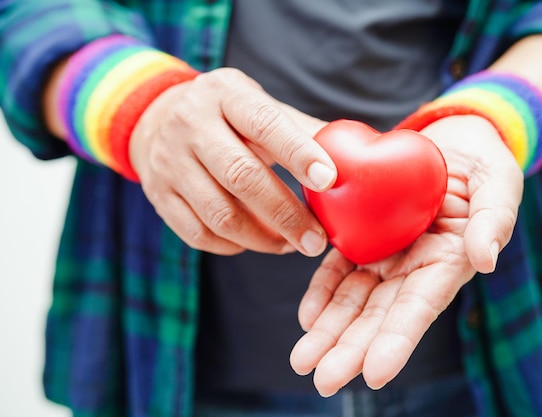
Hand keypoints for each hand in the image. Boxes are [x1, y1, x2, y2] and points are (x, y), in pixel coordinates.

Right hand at [129, 68, 335, 256]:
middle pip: (241, 176)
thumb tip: (352, 157)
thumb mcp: (257, 105)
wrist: (156, 118)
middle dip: (286, 214)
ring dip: (263, 239)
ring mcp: (169, 163)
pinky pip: (199, 234)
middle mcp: (190, 125)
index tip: (329, 181)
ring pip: (219, 214)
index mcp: (225, 94)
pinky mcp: (158, 196)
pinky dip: (235, 246)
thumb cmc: (227, 115)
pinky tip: (257, 242)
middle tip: (316, 240)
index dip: (298, 153)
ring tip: (291, 245)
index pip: (264, 123)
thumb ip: (299, 130)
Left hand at [289, 115, 523, 395]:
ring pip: (354, 299)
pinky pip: (339, 267)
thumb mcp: (499, 183)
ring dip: (328, 331)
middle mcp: (414, 268)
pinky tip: (306, 316)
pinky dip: (322, 290)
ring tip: (302, 360)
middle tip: (322, 379)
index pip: (420, 308)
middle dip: (351, 349)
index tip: (374, 374)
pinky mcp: (364, 235)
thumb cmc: (484, 163)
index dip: (397, 341)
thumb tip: (485, 261)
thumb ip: (495, 220)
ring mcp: (387, 255)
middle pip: (379, 315)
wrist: (454, 139)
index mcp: (448, 262)